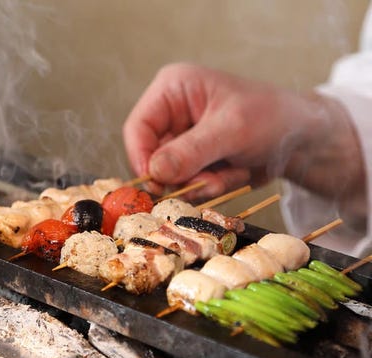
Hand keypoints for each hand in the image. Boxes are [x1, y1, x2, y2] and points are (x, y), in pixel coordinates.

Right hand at [123, 63, 364, 216]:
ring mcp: (185, 141)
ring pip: (173, 177)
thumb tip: (155, 172)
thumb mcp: (231, 129)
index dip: (142, 158)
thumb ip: (191, 151)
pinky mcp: (197, 161)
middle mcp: (173, 116)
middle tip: (212, 180)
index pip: (139, 128)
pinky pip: (191, 185)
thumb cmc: (270, 116)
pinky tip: (236, 173)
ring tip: (232, 172)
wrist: (299, 138)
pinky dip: (213, 186)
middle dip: (183, 176)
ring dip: (202, 183)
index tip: (159, 185)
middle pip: (153, 157)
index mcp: (173, 91)